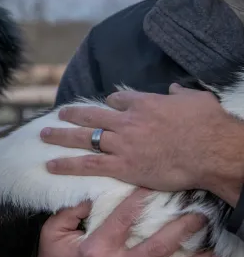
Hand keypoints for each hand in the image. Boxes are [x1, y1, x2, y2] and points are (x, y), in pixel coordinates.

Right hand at [28, 188, 223, 256]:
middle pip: (156, 248)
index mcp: (95, 250)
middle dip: (181, 231)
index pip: (123, 220)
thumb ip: (71, 211)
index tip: (155, 186)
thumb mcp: (52, 232)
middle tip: (200, 217)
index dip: (140, 201)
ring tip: (216, 253)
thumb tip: (94, 194)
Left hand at [39, 83, 243, 203]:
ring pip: (84, 138)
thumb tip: (175, 90)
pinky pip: (88, 164)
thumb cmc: (209, 125)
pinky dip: (67, 164)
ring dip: (61, 136)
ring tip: (44, 135)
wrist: (212, 151)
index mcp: (144, 104)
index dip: (111, 103)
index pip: (118, 99)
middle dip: (73, 115)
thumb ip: (181, 94)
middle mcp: (127, 122)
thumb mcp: (197, 99)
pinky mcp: (122, 166)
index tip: (107, 106)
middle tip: (58, 114)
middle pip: (92, 116)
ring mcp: (122, 144)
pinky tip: (51, 165)